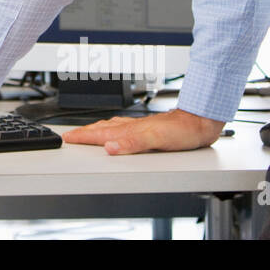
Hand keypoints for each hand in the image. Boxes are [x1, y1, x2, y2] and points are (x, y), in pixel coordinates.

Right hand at [61, 108, 223, 153]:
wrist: (200, 122)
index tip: (68, 138)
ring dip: (96, 130)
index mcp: (130, 130)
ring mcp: (140, 127)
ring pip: (111, 127)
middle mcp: (132, 127)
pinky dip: (113, 130)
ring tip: (87, 132)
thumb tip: (110, 148)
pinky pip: (123, 128)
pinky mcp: (148, 129)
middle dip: (84, 132)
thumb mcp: (157, 140)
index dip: (83, 137)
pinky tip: (117, 132)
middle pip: (102, 129)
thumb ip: (132, 143)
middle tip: (70, 135)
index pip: (100, 135)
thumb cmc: (183, 131)